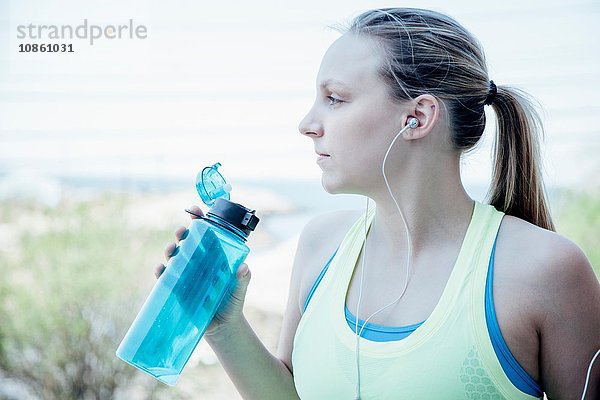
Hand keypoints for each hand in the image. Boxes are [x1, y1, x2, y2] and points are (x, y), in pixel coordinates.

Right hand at [154, 205, 251, 337]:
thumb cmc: (232, 304)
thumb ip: (242, 279)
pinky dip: (161, 272)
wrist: (223, 327)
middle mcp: (197, 263)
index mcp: (213, 258)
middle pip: (186, 243)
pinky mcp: (177, 290)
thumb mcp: (239, 290)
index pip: (205, 235)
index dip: (199, 221)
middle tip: (182, 231)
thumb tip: (244, 267)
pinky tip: (161, 269)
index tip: (195, 210)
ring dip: (170, 250)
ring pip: (174, 257)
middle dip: (182, 234)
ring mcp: (186, 275)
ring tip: (172, 248)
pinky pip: (165, 278)